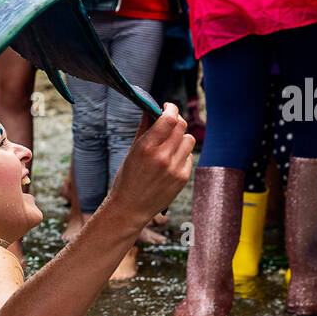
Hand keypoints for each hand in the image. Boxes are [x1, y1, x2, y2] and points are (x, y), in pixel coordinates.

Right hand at [107, 102, 195, 228]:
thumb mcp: (132, 151)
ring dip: (181, 138)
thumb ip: (144, 129)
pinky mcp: (182, 178)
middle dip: (176, 121)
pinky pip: (189, 156)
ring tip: (170, 145)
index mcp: (146, 147)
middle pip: (181, 126)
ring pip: (189, 139)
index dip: (171, 108)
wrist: (129, 208)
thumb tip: (151, 108)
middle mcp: (162, 156)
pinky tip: (169, 162)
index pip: (169, 118)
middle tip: (170, 123)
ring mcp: (174, 168)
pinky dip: (181, 155)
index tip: (168, 107)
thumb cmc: (127, 178)